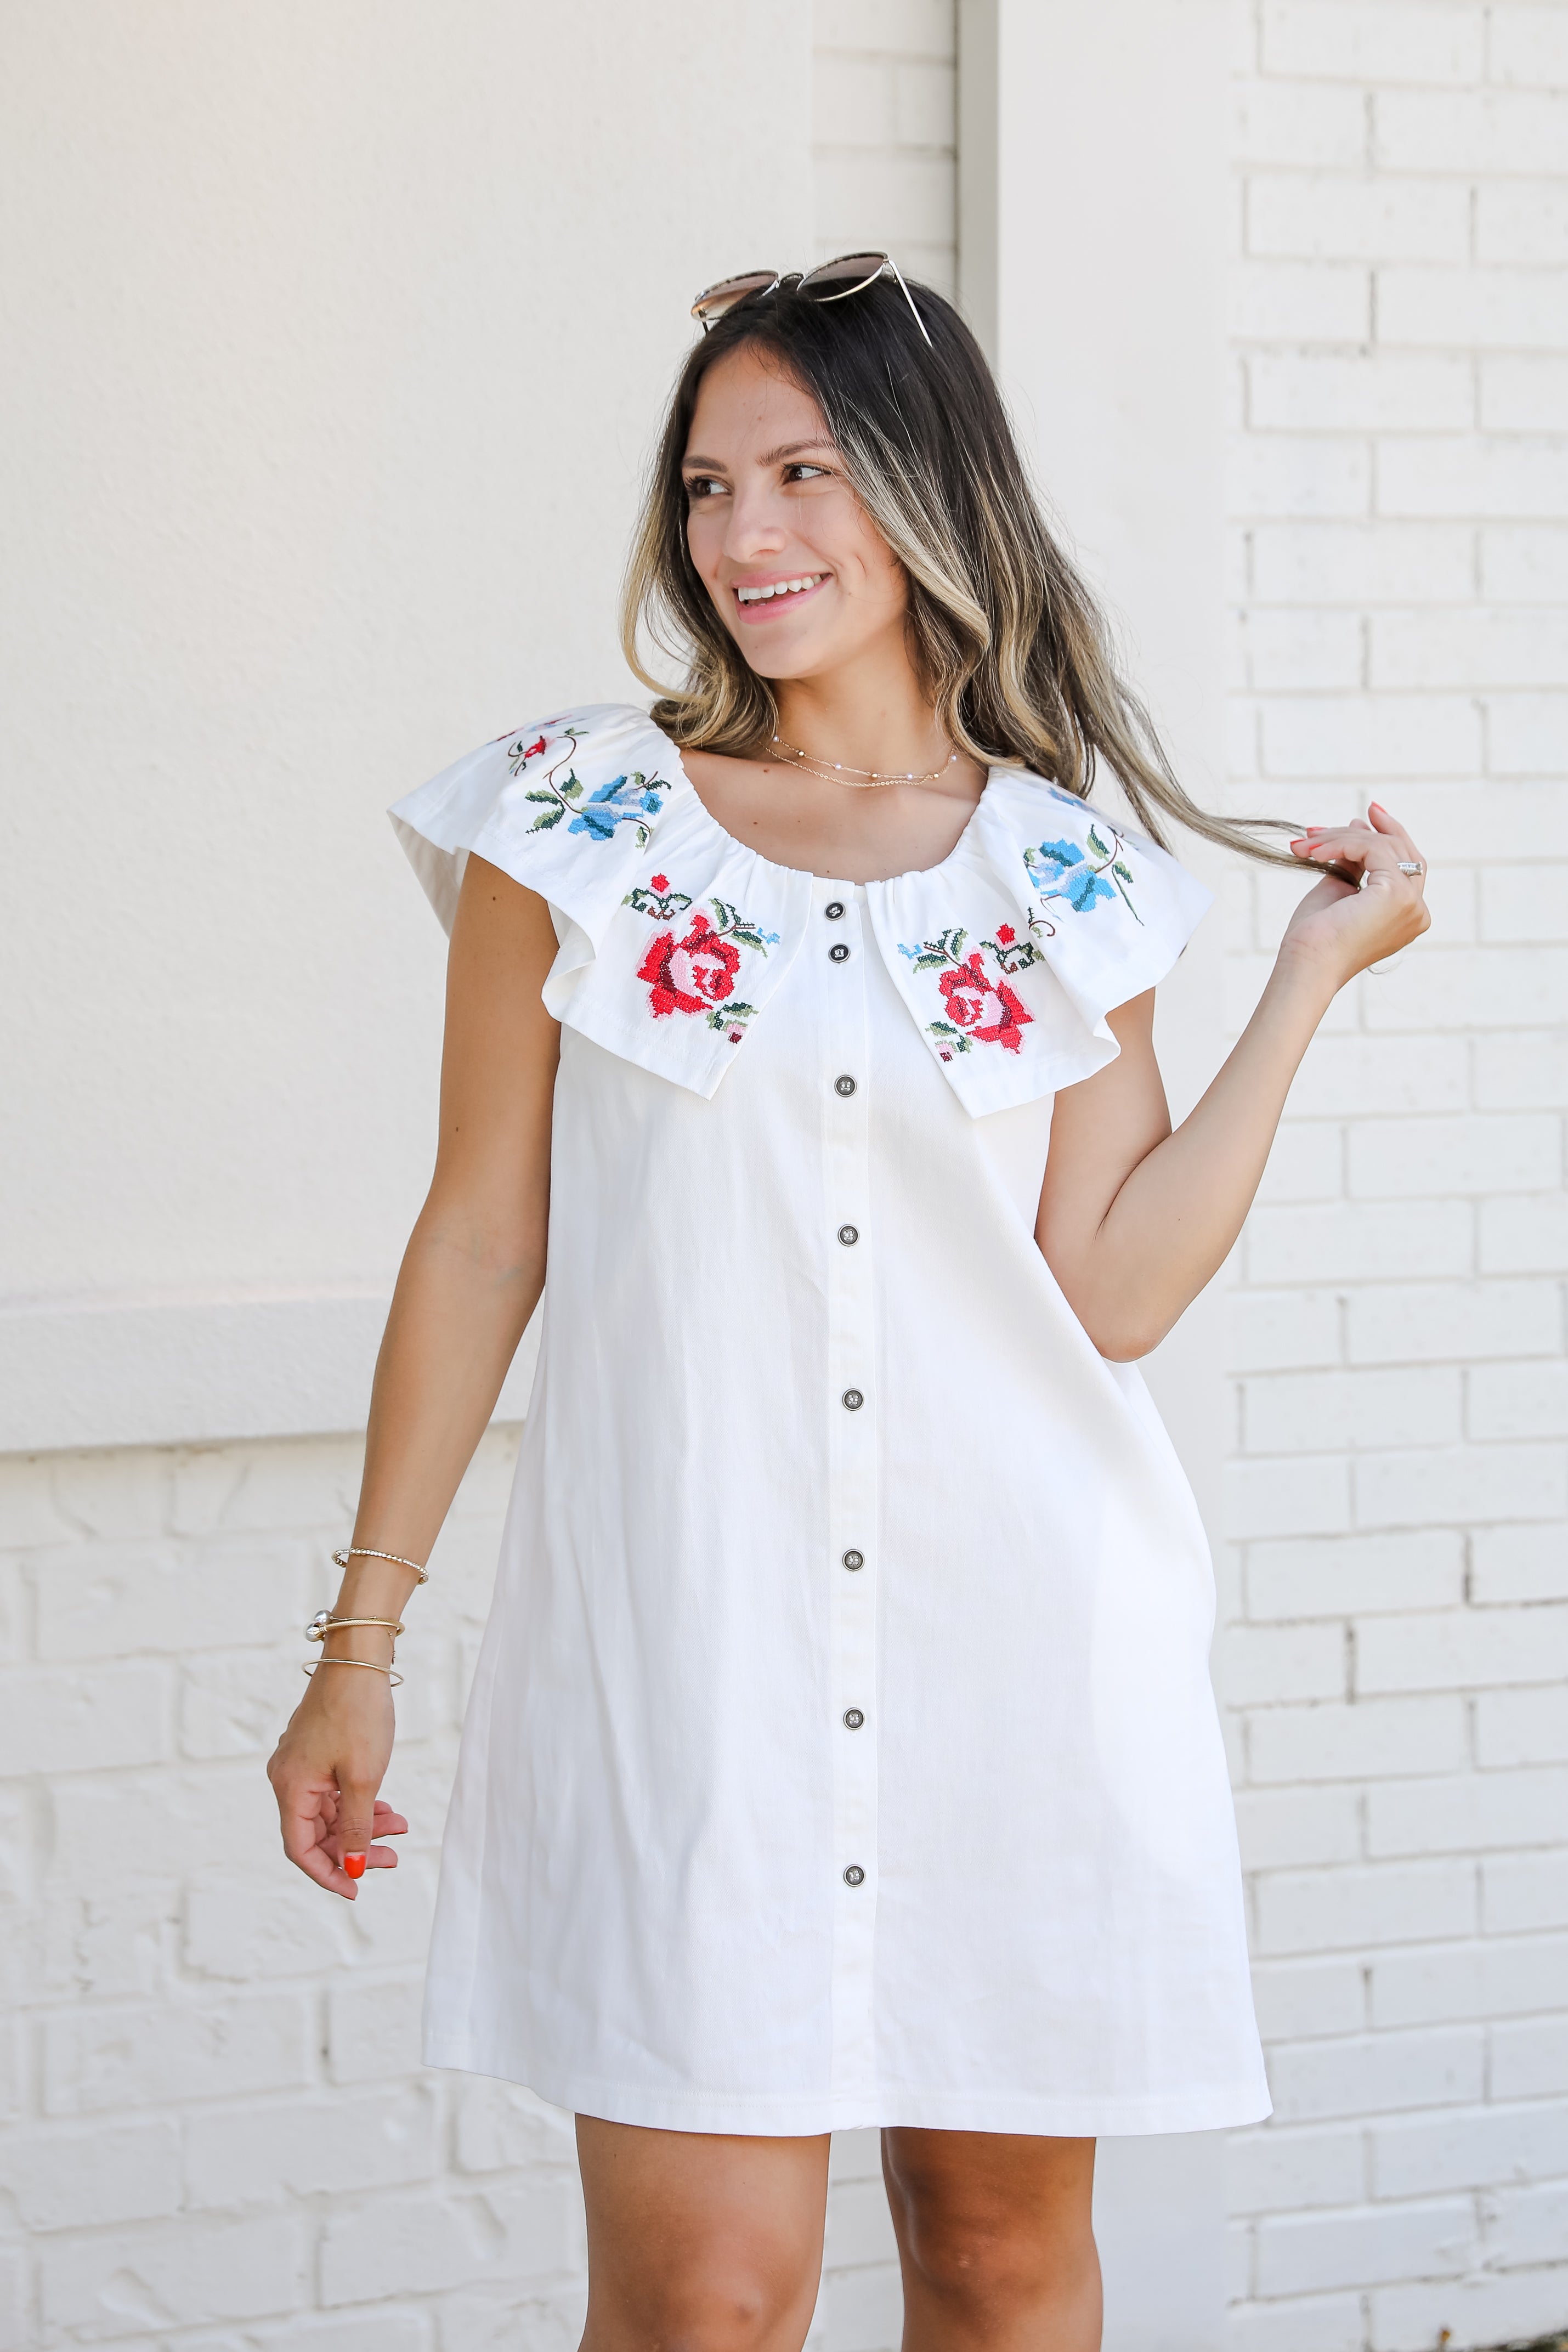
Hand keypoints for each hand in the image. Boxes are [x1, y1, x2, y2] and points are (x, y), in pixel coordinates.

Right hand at [266, 1667, 404, 1899]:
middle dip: (354, 1848)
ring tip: (399, 1828)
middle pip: (317, 1832)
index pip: (301, 1849)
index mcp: (290, 1788)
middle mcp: (288, 1778)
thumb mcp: (363, 1779)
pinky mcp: (316, 1751)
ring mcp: (301, 1763)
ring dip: (363, 1824)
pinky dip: (359, 1803)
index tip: (356, 1889)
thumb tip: (352, 1867)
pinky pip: (333, 1791)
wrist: (359, 1660)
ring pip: (330, 1812)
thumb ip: (357, 1827)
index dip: (328, 1873)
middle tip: (392, 1858)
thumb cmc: (359, 1715)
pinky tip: (386, 1808)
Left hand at [1279, 803, 1429, 989]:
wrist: (1307, 964)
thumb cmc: (1316, 937)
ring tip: (1308, 843)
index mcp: (1408, 915)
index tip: (1365, 819)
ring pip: (1383, 847)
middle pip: (1403, 852)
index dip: (1390, 838)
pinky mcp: (1396, 894)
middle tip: (1353, 812)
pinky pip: (1372, 850)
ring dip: (1341, 838)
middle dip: (1375, 829)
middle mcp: (1418, 911)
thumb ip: (1354, 864)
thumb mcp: (1339, 890)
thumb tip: (1357, 829)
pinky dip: (1341, 844)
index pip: (1408, 866)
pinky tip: (1313, 853)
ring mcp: (1411, 903)